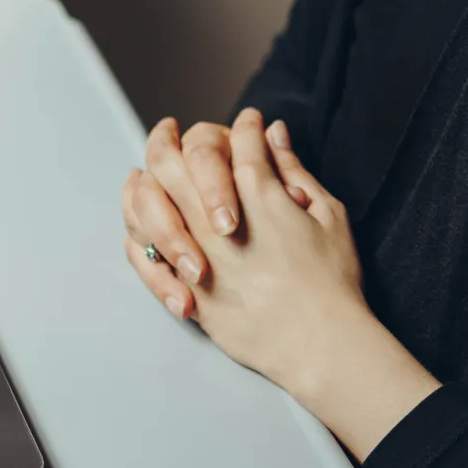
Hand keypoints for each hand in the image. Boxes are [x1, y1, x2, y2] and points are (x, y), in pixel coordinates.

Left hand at [122, 109, 439, 456]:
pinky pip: (141, 251)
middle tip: (170, 129)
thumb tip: (274, 133)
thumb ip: (294, 170)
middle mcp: (215, 217)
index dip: (246, 125)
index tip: (249, 123)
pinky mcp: (184, 289)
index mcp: (258, 192)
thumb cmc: (333, 281)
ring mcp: (194, 253)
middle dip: (170, 137)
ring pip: (149, 199)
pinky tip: (136, 211)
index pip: (240, 139)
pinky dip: (134, 224)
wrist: (321, 344)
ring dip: (145, 175)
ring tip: (146, 165)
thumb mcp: (329, 214)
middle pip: (176, 159)